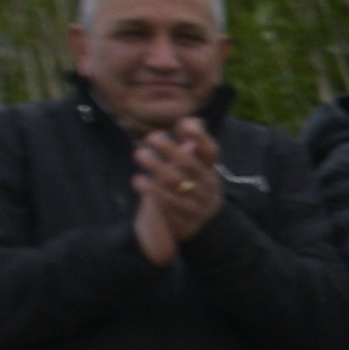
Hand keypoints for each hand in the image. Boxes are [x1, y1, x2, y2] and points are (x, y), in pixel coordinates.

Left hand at [128, 121, 224, 263]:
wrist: (202, 227)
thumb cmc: (193, 189)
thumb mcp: (197, 169)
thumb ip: (192, 145)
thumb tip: (189, 121)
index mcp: (210, 170)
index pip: (210, 151)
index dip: (200, 137)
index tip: (182, 124)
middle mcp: (207, 184)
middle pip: (188, 163)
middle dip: (168, 148)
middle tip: (150, 137)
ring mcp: (197, 202)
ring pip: (176, 182)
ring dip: (155, 165)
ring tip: (139, 153)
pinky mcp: (185, 218)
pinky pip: (167, 202)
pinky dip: (151, 189)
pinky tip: (138, 180)